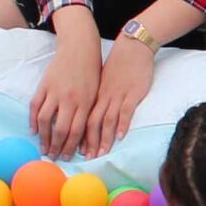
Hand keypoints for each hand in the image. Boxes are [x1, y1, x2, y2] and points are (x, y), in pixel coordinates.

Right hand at [31, 39, 100, 159]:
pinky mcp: (44, 84)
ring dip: (43, 137)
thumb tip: (82, 137)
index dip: (70, 147)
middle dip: (56, 147)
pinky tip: (34, 130)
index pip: (76, 131)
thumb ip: (88, 113)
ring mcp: (55, 91)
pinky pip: (35, 106)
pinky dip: (33, 120)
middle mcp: (70, 99)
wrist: (80, 47)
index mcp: (85, 102)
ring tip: (43, 148)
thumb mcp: (95, 93)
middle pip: (60, 129)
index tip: (66, 157)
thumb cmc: (92, 71)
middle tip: (53, 157)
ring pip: (46, 120)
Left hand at [82, 36, 155, 158]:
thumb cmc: (116, 64)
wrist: (131, 46)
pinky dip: (122, 124)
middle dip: (87, 143)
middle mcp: (103, 97)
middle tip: (83, 159)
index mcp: (93, 95)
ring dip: (103, 139)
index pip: (80, 118)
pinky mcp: (132, 93)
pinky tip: (120, 136)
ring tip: (99, 154)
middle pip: (90, 123)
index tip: (73, 150)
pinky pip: (125, 111)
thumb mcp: (100, 81)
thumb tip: (87, 114)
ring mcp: (117, 95)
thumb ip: (95, 97)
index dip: (76, 135)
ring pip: (106, 120)